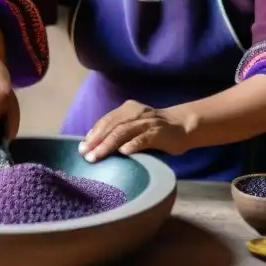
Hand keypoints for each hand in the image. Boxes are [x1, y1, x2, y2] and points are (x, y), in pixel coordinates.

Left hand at [78, 100, 193, 162]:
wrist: (183, 125)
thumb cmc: (155, 129)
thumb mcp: (135, 126)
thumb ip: (119, 131)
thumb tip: (95, 145)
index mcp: (128, 109)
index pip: (107, 120)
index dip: (94, 133)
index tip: (82, 147)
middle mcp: (136, 113)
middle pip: (112, 126)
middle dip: (97, 141)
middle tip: (86, 154)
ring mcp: (148, 122)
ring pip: (123, 132)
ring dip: (108, 145)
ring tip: (97, 156)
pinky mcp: (159, 132)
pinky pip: (143, 138)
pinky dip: (132, 145)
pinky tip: (123, 152)